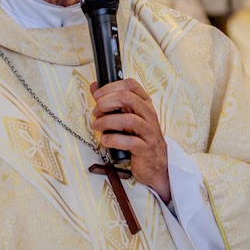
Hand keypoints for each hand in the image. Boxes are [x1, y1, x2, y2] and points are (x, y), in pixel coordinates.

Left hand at [90, 79, 169, 203]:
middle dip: (106, 103)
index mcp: (145, 103)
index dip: (111, 86)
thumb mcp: (127, 116)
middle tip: (96, 112)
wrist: (155, 165)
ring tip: (97, 126)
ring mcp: (149, 131)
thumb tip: (94, 86)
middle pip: (127, 98)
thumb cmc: (138, 137)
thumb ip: (112, 102)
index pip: (131, 85)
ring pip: (128, 119)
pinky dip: (113, 139)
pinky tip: (105, 140)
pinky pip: (129, 141)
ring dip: (106, 121)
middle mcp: (149, 114)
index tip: (97, 95)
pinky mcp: (145, 149)